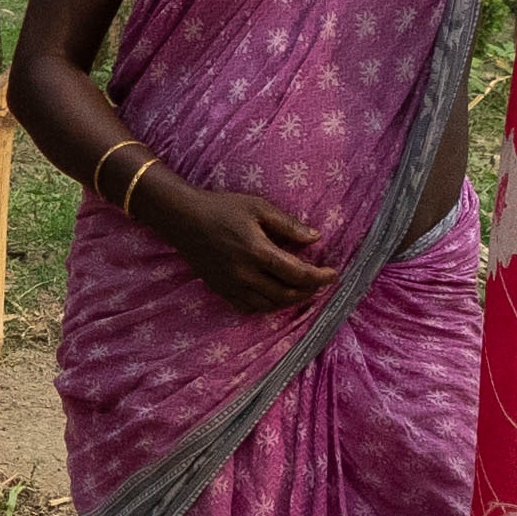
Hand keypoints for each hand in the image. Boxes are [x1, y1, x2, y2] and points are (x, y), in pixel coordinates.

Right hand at [149, 178, 329, 313]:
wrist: (183, 219)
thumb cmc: (222, 208)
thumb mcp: (258, 207)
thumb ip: (288, 225)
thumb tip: (315, 238)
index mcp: (258, 252)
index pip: (298, 274)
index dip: (320, 277)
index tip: (333, 274)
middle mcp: (246, 274)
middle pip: (286, 294)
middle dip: (309, 291)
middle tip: (320, 283)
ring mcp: (232, 285)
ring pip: (269, 305)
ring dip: (290, 301)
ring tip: (301, 291)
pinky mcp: (221, 289)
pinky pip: (247, 308)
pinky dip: (265, 306)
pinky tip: (273, 297)